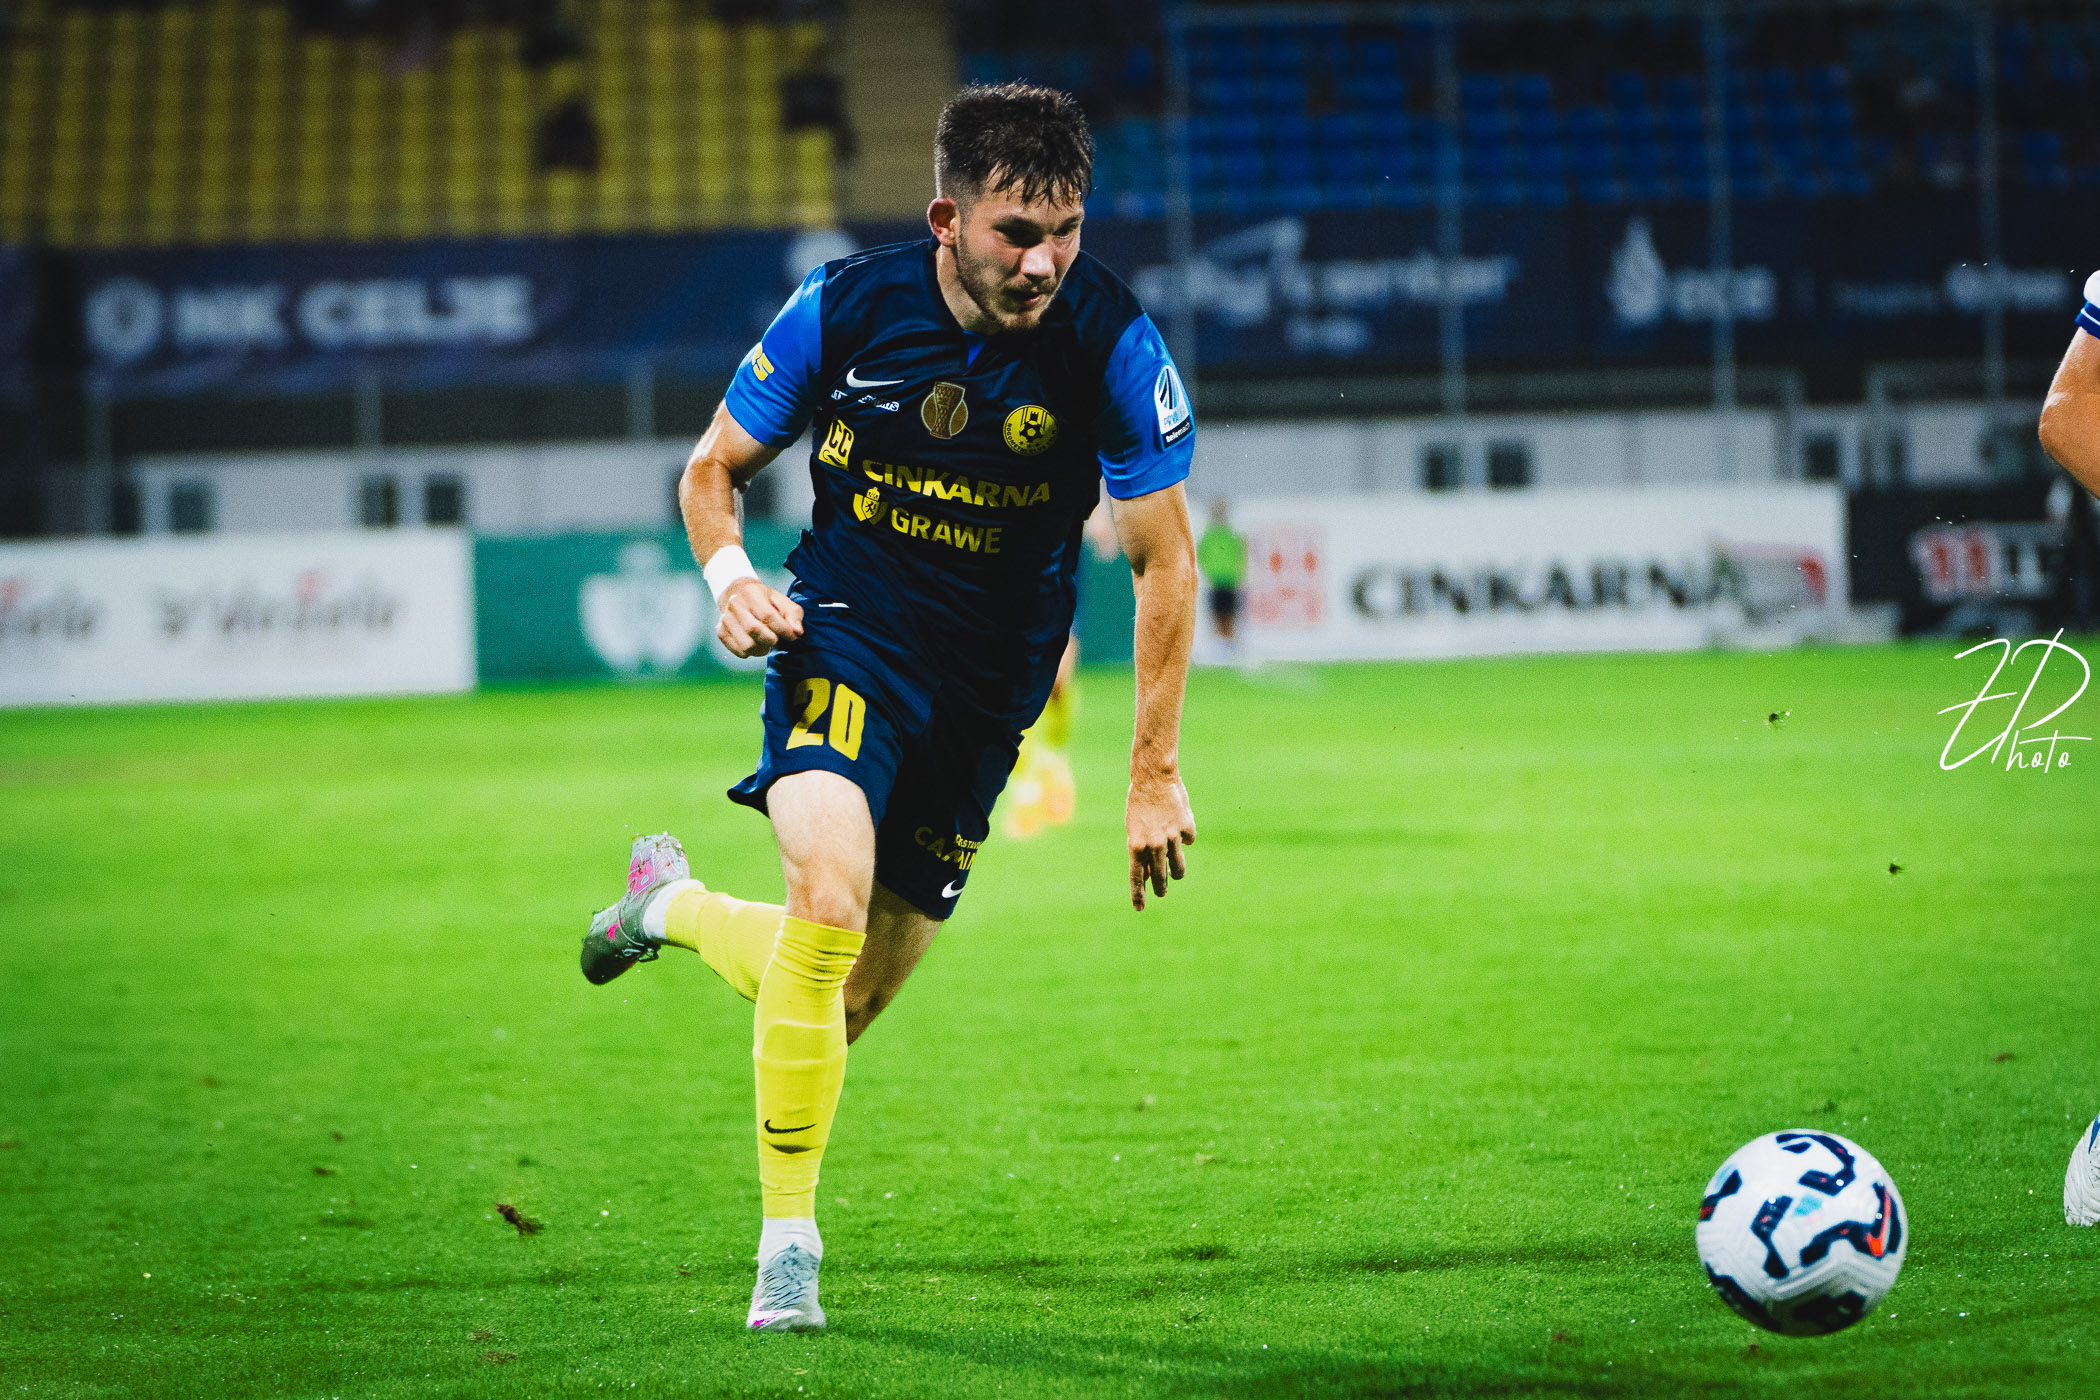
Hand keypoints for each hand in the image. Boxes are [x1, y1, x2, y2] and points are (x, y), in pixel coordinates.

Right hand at [715, 577, 803, 657]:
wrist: (736, 594)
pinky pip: (739, 652)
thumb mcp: (780, 600)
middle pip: (755, 631)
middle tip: (777, 638)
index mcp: (750, 593)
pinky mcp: (721, 632)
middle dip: (772, 639)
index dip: (783, 629)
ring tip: (766, 641)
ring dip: (762, 648)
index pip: (767, 615)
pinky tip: (755, 642)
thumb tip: (797, 632)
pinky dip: (752, 652)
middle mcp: (734, 605)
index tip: (792, 636)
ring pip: (746, 645)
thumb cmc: (763, 599)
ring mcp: (725, 619)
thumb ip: (793, 614)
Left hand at [1126, 773, 1195, 910]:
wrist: (1154, 778)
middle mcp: (1154, 844)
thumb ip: (1141, 850)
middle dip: (1161, 888)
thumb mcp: (1134, 829)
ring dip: (1176, 872)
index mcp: (1136, 845)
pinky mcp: (1186, 828)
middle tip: (1162, 893)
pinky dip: (1185, 838)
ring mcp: (1171, 837)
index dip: (1138, 894)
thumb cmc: (1139, 803)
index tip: (1139, 908)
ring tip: (1176, 874)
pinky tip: (1181, 829)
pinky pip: (1188, 841)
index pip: (1136, 876)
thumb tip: (1147, 873)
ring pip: (1178, 866)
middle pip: (1159, 876)